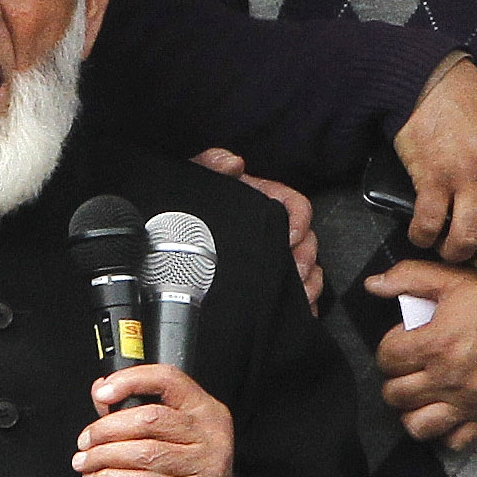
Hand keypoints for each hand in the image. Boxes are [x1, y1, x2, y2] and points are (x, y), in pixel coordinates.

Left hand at [73, 363, 241, 476]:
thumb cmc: (188, 463)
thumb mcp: (173, 428)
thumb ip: (136, 405)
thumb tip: (101, 391)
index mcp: (204, 408)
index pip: (167, 379)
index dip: (131, 381)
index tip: (103, 393)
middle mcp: (208, 434)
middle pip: (149, 419)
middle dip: (107, 429)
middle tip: (86, 439)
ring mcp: (203, 465)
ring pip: (143, 453)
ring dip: (104, 457)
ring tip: (86, 461)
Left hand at [194, 148, 322, 311]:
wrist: (170, 243)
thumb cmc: (189, 207)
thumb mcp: (196, 180)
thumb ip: (212, 163)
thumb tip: (233, 163)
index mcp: (263, 203)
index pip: (296, 206)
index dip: (299, 220)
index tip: (291, 236)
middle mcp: (273, 230)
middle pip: (307, 242)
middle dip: (306, 259)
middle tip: (296, 273)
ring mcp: (273, 258)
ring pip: (307, 270)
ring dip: (306, 284)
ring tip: (297, 295)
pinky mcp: (269, 284)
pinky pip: (294, 296)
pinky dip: (299, 306)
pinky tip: (293, 313)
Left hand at [362, 259, 476, 449]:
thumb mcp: (454, 278)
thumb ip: (408, 277)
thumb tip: (373, 284)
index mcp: (435, 343)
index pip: (386, 358)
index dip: (389, 347)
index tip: (404, 340)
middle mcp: (448, 377)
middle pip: (395, 394)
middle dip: (395, 378)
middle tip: (409, 367)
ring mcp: (469, 400)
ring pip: (418, 426)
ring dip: (412, 411)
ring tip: (420, 395)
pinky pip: (456, 441)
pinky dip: (446, 432)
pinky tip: (447, 413)